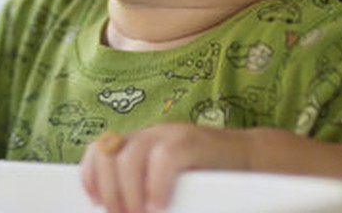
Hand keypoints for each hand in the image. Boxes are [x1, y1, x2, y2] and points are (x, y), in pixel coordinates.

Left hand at [81, 123, 251, 212]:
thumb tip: (121, 209)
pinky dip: (155, 187)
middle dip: (109, 192)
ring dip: (127, 195)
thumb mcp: (166, 182)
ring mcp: (170, 135)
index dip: (91, 177)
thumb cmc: (208, 179)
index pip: (100, 149)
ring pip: (128, 157)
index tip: (97, 204)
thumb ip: (143, 187)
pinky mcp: (192, 141)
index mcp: (140, 143)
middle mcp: (150, 134)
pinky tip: (158, 205)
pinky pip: (163, 159)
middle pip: (108, 154)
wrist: (250, 159)